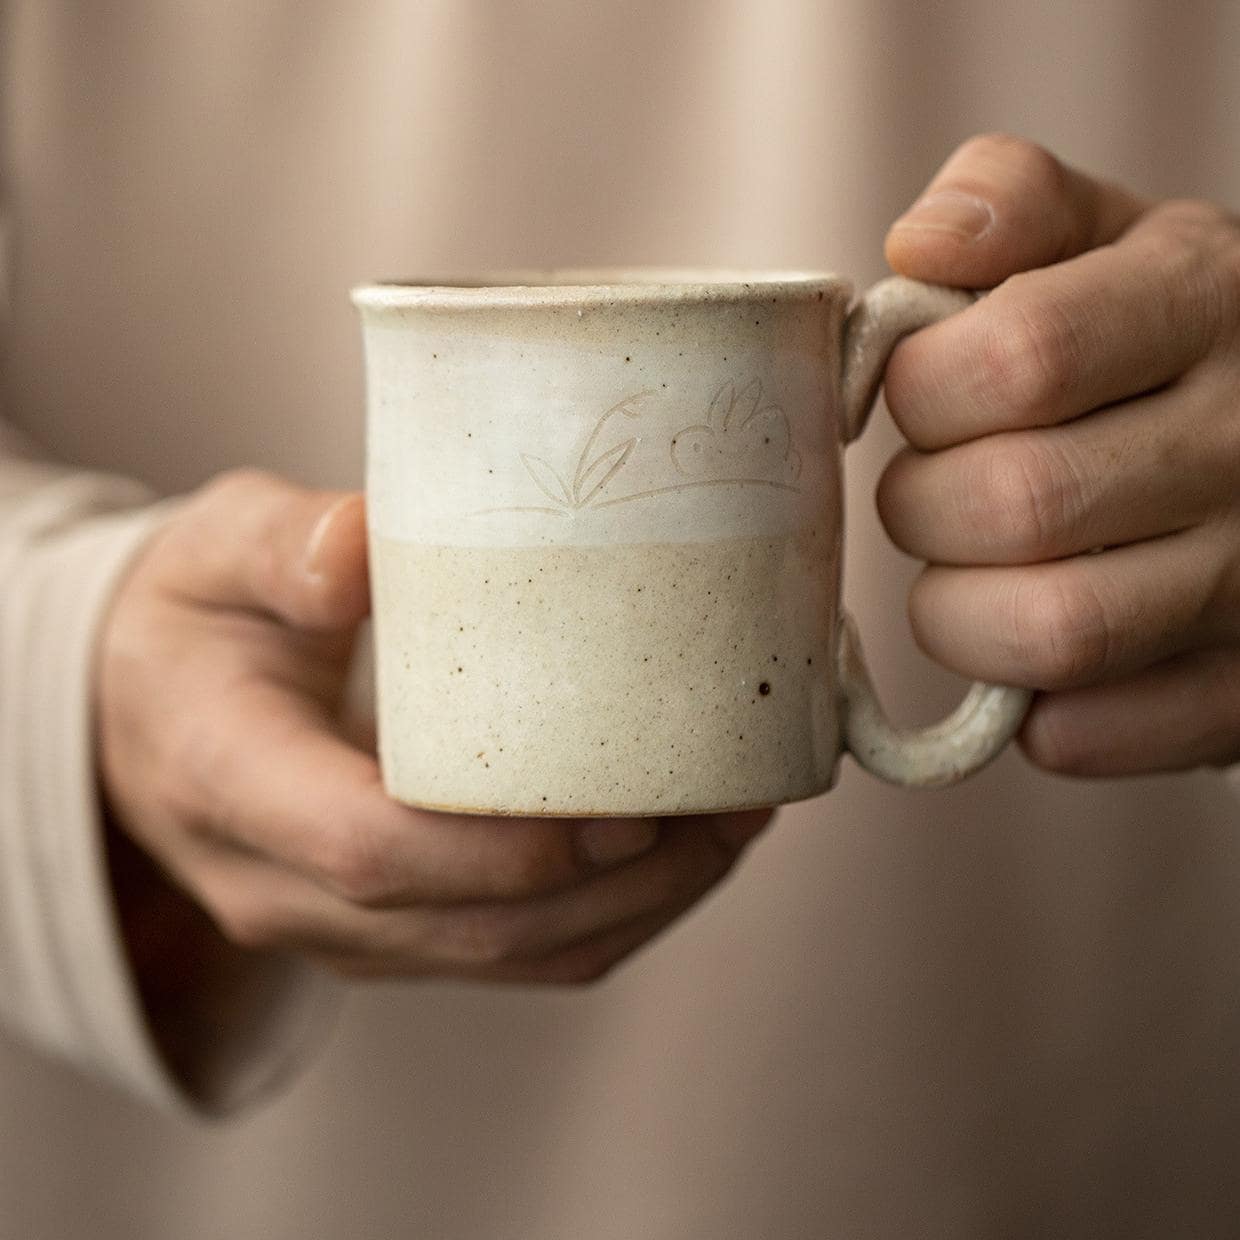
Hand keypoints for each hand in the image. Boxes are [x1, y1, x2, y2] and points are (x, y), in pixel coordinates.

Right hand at [98, 470, 769, 993]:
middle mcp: (280, 886)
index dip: (503, 847)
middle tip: (727, 798)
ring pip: (506, 955)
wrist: (152, 717)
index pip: (367, 849)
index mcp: (227, 781)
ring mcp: (338, 929)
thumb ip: (281, 544)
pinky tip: (680, 850)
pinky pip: (512, 955)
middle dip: (613, 878)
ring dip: (636, 903)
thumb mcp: (210, 553)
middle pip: (466, 923)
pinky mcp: (388, 936)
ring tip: (734, 820)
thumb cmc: (194, 622)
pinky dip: (610, 915)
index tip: (626, 800)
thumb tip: (363, 550)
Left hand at [876, 133, 1239, 776]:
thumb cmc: (1155, 335)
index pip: (1015, 358)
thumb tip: (919, 243)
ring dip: (957, 611)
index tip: (914, 394)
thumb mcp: (1106, 236)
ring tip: (970, 569)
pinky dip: (1027, 708)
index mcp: (1204, 300)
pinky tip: (1029, 651)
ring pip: (1049, 632)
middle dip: (922, 506)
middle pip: (1011, 505)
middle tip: (935, 490)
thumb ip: (1012, 204)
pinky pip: (1092, 733)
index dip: (919, 390)